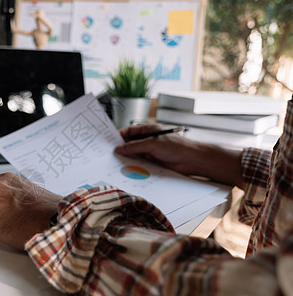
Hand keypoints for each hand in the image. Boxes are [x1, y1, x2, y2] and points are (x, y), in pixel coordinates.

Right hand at [115, 124, 243, 186]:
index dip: (118, 136)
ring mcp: (150, 152)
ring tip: (114, 163)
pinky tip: (127, 169)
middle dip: (121, 149)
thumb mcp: (152, 144)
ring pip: (134, 155)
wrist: (192, 161)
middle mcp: (148, 141)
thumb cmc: (177, 146)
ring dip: (126, 159)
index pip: (129, 131)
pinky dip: (133, 167)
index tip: (108, 141)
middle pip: (130, 144)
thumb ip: (134, 146)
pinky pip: (139, 164)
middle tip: (109, 154)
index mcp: (148, 130)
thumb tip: (119, 149)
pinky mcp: (153, 163)